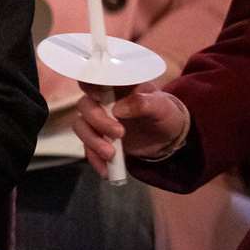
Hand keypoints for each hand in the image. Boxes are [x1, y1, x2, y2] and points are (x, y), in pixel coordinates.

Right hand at [72, 81, 188, 175]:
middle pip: (85, 106)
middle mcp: (101, 101)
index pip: (93, 79)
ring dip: (92, 141)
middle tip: (118, 134)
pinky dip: (94, 159)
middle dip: (97, 121)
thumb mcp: (161, 107)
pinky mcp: (98, 139)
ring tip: (110, 155)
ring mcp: (97, 120)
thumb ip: (143, 103)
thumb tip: (119, 109)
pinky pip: (87, 148)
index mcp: (115, 86)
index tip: (96, 96)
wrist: (168, 138)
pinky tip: (106, 170)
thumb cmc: (165, 113)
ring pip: (81, 126)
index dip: (89, 84)